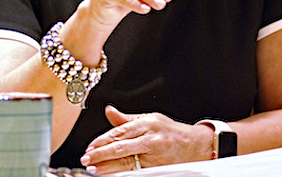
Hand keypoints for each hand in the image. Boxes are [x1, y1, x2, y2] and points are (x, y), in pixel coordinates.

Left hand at [80, 106, 212, 173]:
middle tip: (86, 158)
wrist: (195, 145)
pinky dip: (123, 173)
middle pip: (121, 147)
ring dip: (108, 167)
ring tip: (94, 169)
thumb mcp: (149, 119)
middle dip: (101, 154)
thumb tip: (109, 111)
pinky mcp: (158, 167)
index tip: (90, 146)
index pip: (120, 132)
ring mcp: (154, 155)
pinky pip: (137, 171)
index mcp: (146, 123)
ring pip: (127, 162)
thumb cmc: (170, 131)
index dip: (103, 140)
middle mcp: (150, 138)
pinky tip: (112, 174)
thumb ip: (126, 119)